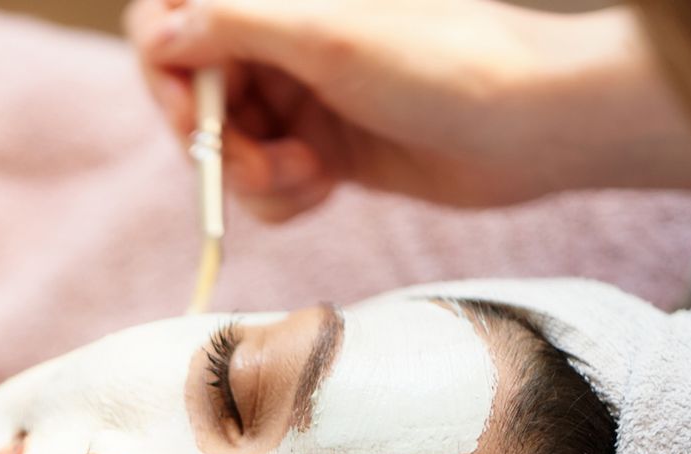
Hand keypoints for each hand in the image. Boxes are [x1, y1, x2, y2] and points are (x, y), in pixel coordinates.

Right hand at [124, 0, 690, 220]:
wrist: (532, 124)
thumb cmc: (442, 62)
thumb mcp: (326, 36)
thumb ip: (232, 25)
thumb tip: (157, 34)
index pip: (171, 19)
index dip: (169, 70)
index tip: (196, 117)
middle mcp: (283, 38)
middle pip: (195, 92)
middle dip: (216, 140)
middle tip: (257, 168)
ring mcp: (302, 94)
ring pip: (227, 146)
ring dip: (252, 176)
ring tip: (306, 180)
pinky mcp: (326, 147)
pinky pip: (267, 182)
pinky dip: (281, 197)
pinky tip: (324, 191)